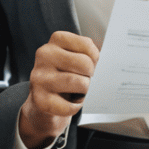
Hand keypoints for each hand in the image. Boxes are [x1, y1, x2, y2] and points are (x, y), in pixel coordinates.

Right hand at [18, 32, 99, 148]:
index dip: (95, 58)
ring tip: (78, 92)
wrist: (43, 101)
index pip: (86, 44)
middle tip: (85, 81)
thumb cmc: (65, 77)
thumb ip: (90, 56)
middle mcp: (44, 55)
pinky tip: (70, 103)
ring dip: (85, 92)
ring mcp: (39, 77)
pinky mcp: (39, 99)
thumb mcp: (74, 59)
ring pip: (79, 83)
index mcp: (56, 40)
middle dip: (91, 76)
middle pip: (85, 64)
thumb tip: (108, 65)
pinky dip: (76, 108)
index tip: (90, 66)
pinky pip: (70, 106)